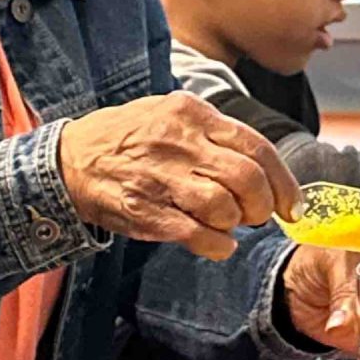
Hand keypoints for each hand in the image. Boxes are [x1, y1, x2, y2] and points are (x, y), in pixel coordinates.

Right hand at [58, 93, 295, 260]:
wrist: (69, 161)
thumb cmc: (127, 139)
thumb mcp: (170, 114)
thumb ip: (215, 134)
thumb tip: (262, 167)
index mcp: (191, 113)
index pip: (257, 147)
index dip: (283, 182)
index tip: (290, 204)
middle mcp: (179, 142)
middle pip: (247, 179)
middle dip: (261, 206)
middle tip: (255, 216)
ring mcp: (160, 177)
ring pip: (224, 207)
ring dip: (234, 224)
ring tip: (225, 224)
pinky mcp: (145, 211)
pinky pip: (198, 235)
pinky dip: (218, 246)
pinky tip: (215, 244)